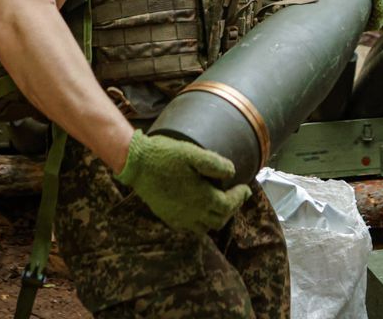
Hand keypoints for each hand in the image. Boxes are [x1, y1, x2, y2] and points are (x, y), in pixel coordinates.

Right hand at [115, 132, 251, 233]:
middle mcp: (192, 212)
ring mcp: (179, 217)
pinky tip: (198, 211)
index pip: (229, 205)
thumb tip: (232, 172)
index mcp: (202, 197)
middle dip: (231, 209)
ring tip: (219, 204)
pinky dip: (199, 222)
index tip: (245, 189)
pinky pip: (188, 227)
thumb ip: (214, 164)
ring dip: (216, 218)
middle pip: (219, 220)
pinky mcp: (167, 216)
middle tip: (236, 196)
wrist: (137, 164)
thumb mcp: (193, 153)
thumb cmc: (165, 156)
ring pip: (205, 227)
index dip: (240, 198)